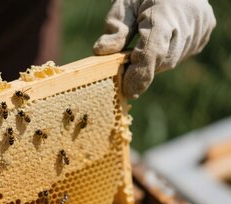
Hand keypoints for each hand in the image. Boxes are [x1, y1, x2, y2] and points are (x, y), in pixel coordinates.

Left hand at [93, 0, 215, 98]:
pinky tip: (162, 39)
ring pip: (173, 60)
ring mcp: (200, 27)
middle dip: (144, 68)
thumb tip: (101, 51)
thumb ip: (116, 28)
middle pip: (163, 60)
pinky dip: (167, 54)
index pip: (153, 51)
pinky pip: (183, 53)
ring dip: (155, 61)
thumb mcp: (124, 4)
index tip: (128, 91)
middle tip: (126, 68)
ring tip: (144, 45)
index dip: (140, 74)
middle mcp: (187, 22)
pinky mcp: (205, 31)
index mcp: (165, 14)